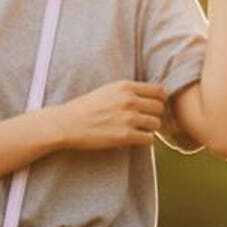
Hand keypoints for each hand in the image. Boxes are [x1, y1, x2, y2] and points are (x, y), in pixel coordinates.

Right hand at [49, 80, 168, 151]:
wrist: (67, 123)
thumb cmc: (85, 108)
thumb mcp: (108, 90)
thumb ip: (128, 92)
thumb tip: (148, 98)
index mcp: (126, 86)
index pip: (159, 91)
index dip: (159, 100)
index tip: (151, 108)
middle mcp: (129, 100)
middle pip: (160, 108)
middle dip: (154, 115)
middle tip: (144, 121)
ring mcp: (128, 118)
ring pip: (156, 124)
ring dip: (149, 129)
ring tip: (138, 131)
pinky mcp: (125, 136)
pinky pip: (149, 139)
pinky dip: (144, 141)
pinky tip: (134, 140)